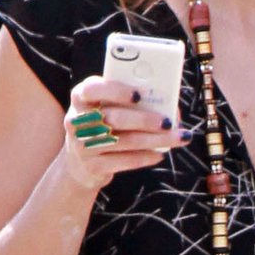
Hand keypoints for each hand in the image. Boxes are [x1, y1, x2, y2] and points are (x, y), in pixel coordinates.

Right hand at [61, 77, 184, 193]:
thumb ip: (129, 101)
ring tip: (177, 137)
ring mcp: (83, 145)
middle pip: (114, 118)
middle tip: (168, 122)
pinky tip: (160, 153)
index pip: (92, 89)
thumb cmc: (103, 126)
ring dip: (156, 140)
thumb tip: (169, 106)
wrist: (81, 163)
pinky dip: (146, 156)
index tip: (140, 95)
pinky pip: (125, 161)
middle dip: (145, 120)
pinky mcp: (94, 166)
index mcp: (81, 97)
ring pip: (125, 141)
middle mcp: (77, 121)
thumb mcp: (106, 108)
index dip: (116, 91)